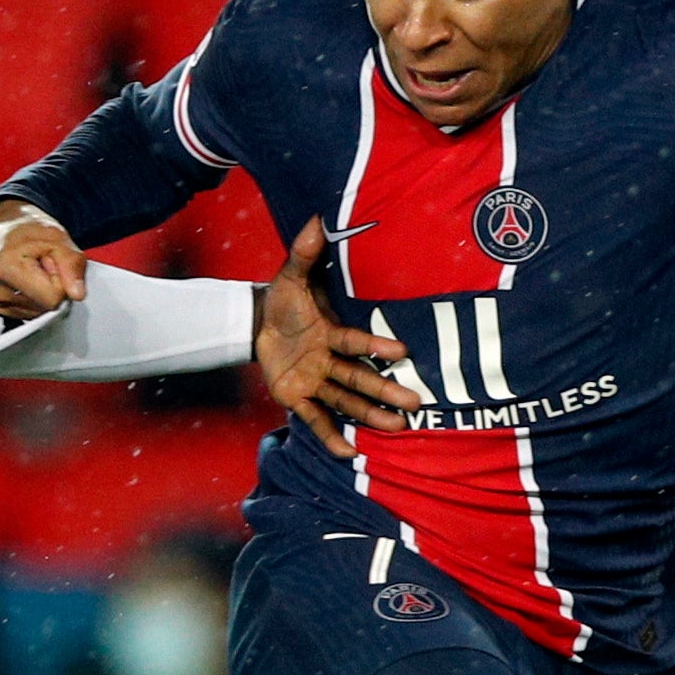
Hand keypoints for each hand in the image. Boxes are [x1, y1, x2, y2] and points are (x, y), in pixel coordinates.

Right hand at [0, 199, 85, 317]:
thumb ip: (71, 265)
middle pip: (46, 308)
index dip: (60, 280)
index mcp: (7, 268)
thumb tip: (77, 294)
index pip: (53, 297)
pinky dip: (34, 301)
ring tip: (33, 274)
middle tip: (42, 268)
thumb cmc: (30, 234)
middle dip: (52, 288)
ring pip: (39, 313)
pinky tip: (26, 284)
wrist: (7, 234)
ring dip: (43, 295)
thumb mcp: (58, 240)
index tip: (50, 264)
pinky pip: (29, 315)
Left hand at [255, 219, 419, 457]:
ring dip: (369, 415)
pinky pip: (316, 418)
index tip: (402, 353)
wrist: (258, 323)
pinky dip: (330, 436)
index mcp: (331, 332)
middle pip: (359, 378)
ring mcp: (316, 381)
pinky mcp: (299, 397)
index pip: (355, 342)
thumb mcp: (290, 276)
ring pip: (345, 401)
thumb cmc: (282, 299)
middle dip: (385, 391)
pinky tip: (347, 454)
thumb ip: (305, 254)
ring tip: (396, 428)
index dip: (376, 347)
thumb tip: (317, 220)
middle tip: (415, 404)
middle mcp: (329, 360)